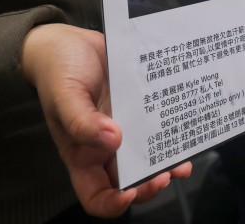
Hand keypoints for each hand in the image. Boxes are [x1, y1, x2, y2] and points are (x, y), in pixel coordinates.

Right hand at [21, 24, 191, 217]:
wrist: (69, 41)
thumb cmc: (57, 71)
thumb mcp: (63, 95)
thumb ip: (81, 120)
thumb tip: (112, 140)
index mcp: (81, 154)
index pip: (96, 195)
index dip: (112, 203)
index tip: (129, 191)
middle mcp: (106, 147)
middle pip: (130, 181)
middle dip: (148, 184)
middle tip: (164, 175)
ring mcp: (127, 128)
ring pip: (150, 157)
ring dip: (168, 164)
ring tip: (182, 162)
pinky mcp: (142, 108)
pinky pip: (159, 126)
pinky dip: (174, 132)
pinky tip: (186, 130)